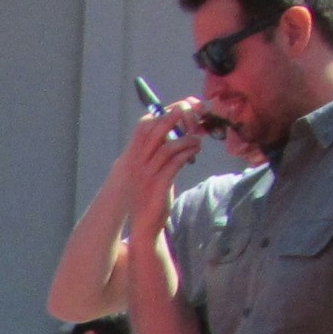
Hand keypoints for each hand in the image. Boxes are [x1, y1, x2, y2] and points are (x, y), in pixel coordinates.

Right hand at [119, 100, 207, 225]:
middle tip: (196, 120)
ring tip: (198, 141)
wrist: (143, 224)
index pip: (147, 122)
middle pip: (157, 127)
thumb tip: (180, 130)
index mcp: (134, 153)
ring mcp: (148, 173)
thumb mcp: (150, 169)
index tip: (187, 109)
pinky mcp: (159, 185)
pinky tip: (194, 151)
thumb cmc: (150, 193)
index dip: (167, 110)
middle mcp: (138, 161)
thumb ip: (159, 150)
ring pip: (169, 145)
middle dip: (180, 117)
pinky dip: (188, 153)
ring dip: (188, 139)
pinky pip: (176, 162)